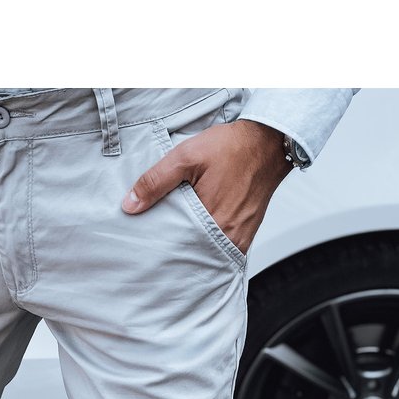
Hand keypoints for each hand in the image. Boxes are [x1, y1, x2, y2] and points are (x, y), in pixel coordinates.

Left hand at [121, 119, 291, 253]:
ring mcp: (239, 238)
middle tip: (154, 249)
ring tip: (172, 245)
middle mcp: (228, 235)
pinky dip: (206, 246)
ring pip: (205, 254)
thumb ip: (156, 181)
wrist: (268, 143)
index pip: (176, 247)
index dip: (158, 247)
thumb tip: (129, 205)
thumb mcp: (186, 156)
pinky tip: (194, 238)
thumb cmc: (232, 147)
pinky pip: (220, 249)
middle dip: (172, 252)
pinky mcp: (245, 235)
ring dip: (189, 251)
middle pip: (190, 255)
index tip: (144, 247)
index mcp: (212, 221)